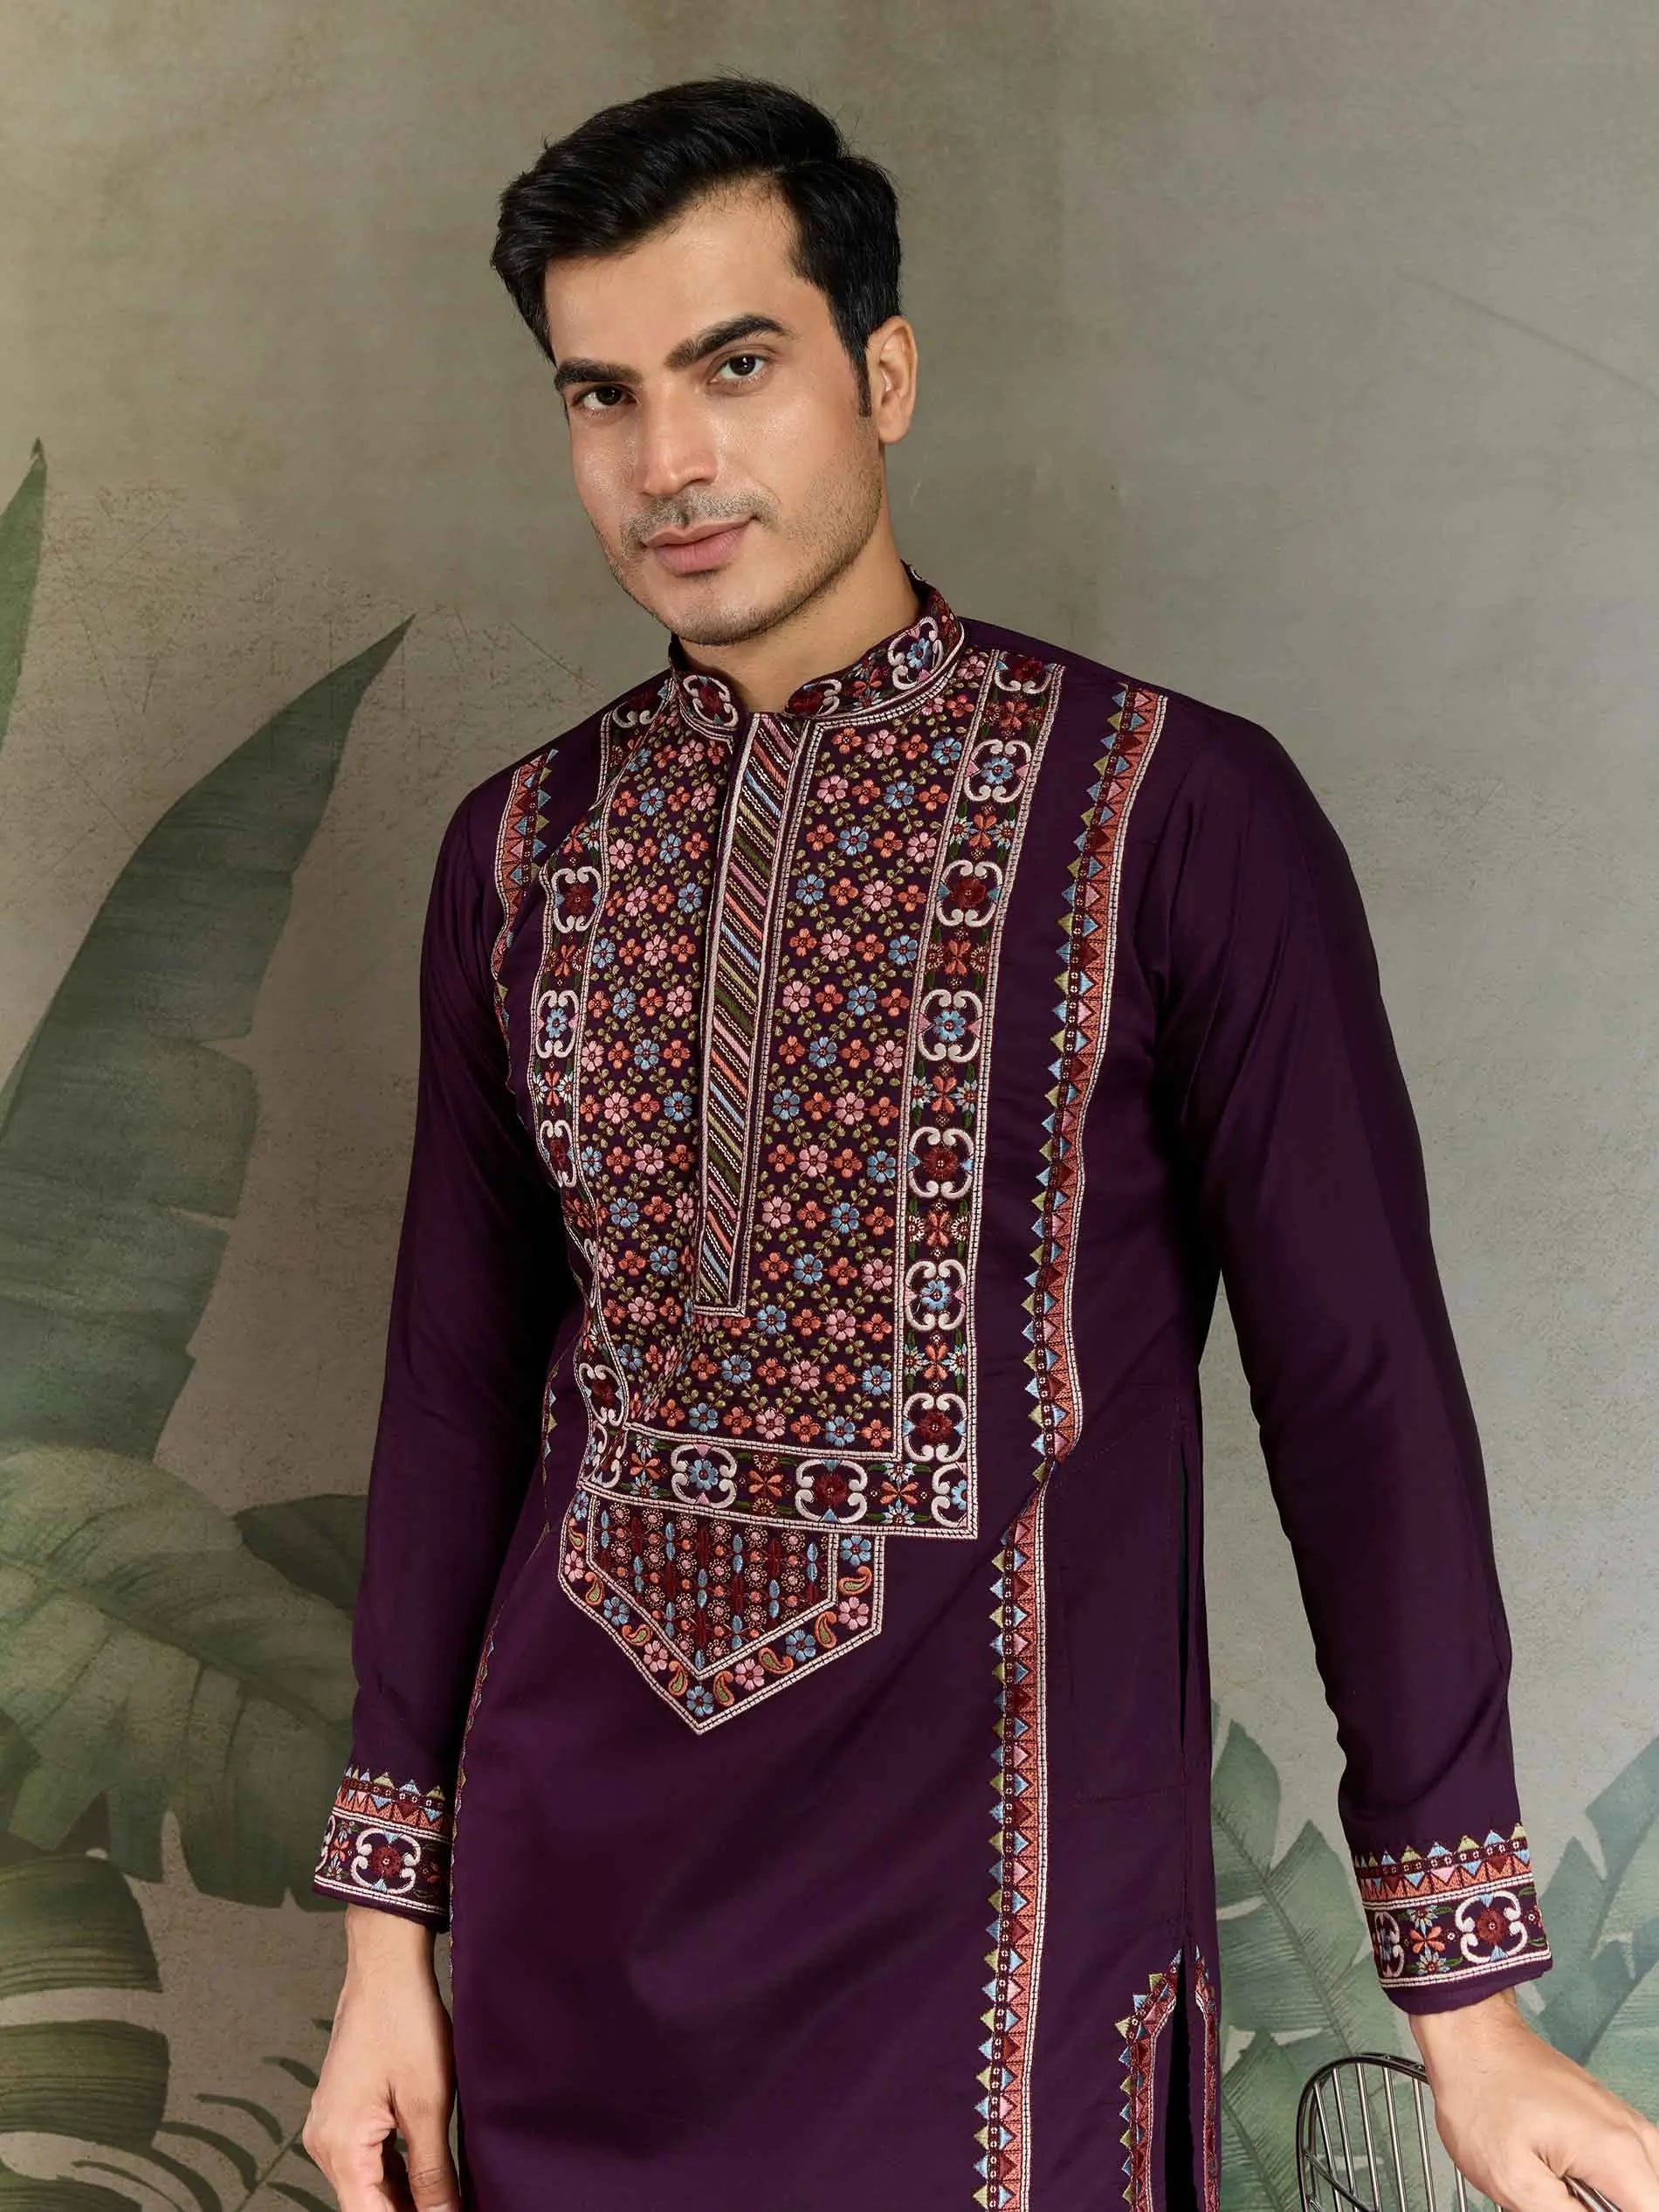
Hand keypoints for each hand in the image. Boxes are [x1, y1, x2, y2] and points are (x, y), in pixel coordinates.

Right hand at [303, 1906, 460, 2210]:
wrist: (386, 1968)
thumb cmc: (405, 2023)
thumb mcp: (428, 2104)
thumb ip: (432, 2171)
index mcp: (339, 2145)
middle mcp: (324, 2143)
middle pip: (366, 2205)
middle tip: (450, 2209)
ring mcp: (331, 2127)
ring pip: (368, 2185)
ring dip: (404, 2199)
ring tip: (446, 2200)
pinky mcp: (344, 2113)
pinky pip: (368, 2160)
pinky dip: (396, 2174)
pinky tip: (429, 2179)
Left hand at [1409, 1986, 1658, 2211]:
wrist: (1470, 2038)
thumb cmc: (1480, 2093)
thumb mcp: (1513, 2180)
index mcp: (1616, 2153)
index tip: (1575, 2209)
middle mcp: (1631, 2134)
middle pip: (1650, 2199)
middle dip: (1609, 2209)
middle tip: (1566, 2201)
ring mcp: (1622, 2122)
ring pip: (1645, 2185)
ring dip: (1611, 2199)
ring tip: (1564, 2191)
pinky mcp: (1607, 2119)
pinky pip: (1632, 2167)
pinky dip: (1610, 2185)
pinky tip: (1571, 2184)